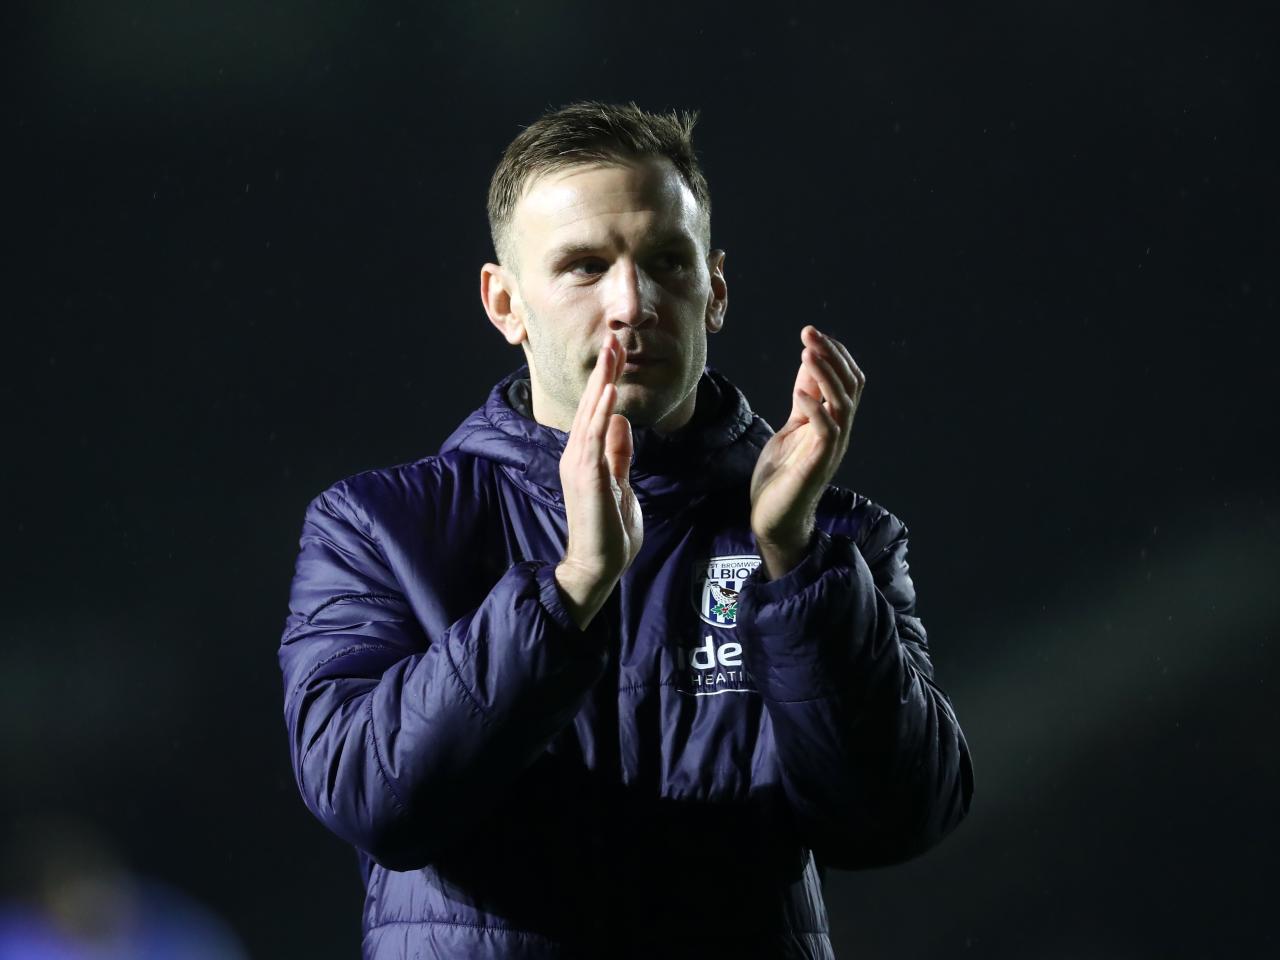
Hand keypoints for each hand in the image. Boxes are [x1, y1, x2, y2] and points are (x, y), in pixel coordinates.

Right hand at [555, 334, 643, 627]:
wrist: (598, 566)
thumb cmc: (609, 531)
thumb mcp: (619, 483)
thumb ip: (618, 453)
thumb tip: (621, 423)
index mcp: (586, 456)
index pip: (598, 411)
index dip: (607, 381)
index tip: (617, 352)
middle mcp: (577, 455)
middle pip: (592, 404)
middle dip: (605, 370)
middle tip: (614, 336)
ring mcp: (579, 465)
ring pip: (591, 414)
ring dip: (603, 381)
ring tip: (613, 352)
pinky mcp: (586, 477)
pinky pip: (593, 438)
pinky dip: (601, 412)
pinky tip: (609, 391)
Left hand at [750, 325, 864, 577]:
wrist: (773, 519)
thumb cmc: (781, 476)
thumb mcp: (791, 428)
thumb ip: (803, 401)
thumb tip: (807, 366)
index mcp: (833, 423)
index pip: (848, 381)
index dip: (834, 355)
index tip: (811, 333)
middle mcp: (839, 434)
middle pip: (850, 387)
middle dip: (831, 356)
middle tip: (809, 333)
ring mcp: (830, 450)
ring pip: (842, 404)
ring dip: (825, 376)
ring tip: (807, 354)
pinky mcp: (816, 465)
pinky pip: (826, 431)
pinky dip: (815, 409)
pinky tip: (800, 395)